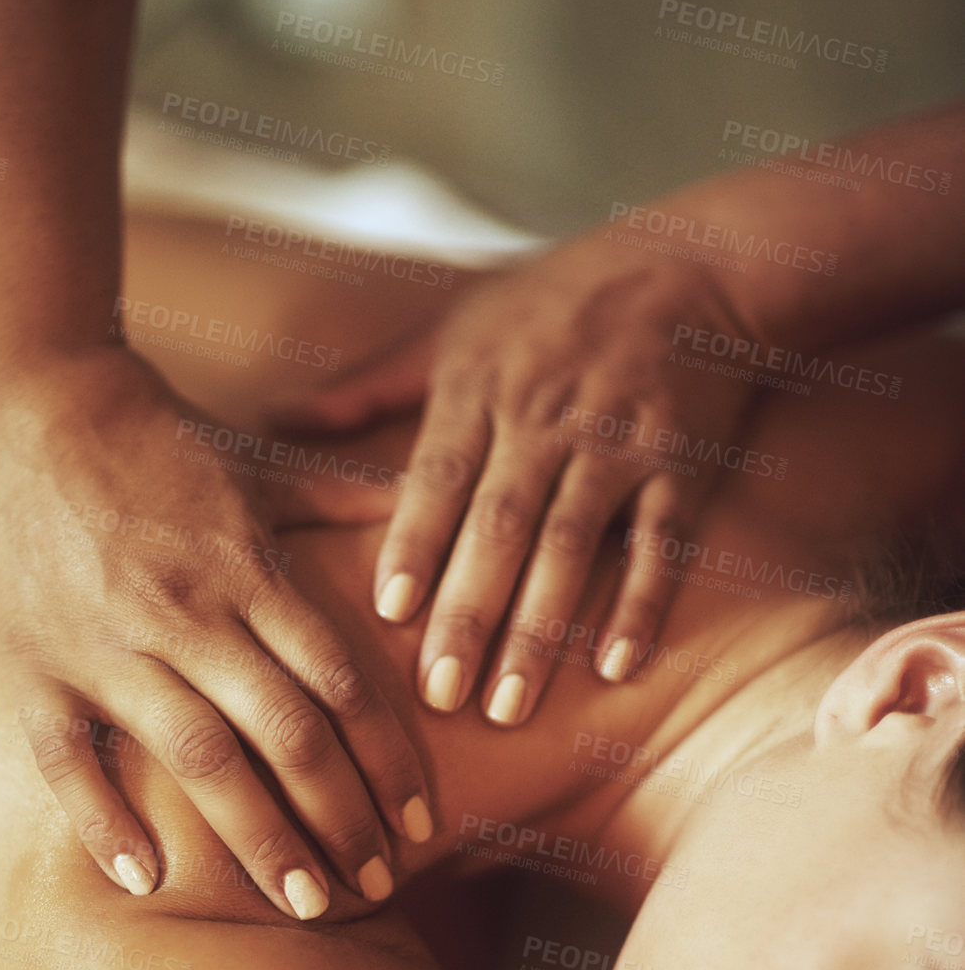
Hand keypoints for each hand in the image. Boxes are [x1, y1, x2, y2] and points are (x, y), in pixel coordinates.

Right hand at [0, 344, 432, 915]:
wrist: (19, 392)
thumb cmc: (148, 431)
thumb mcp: (254, 461)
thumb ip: (339, 499)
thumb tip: (418, 512)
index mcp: (249, 569)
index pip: (340, 684)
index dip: (387, 762)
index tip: (423, 823)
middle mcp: (188, 614)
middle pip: (285, 736)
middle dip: (340, 820)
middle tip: (376, 887)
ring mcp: (106, 644)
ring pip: (197, 759)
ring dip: (257, 839)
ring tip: (302, 904)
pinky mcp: (32, 663)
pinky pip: (69, 758)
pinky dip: (104, 822)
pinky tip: (146, 879)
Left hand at [274, 233, 755, 721]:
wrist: (694, 262)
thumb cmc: (555, 301)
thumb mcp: (455, 326)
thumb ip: (370, 385)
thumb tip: (276, 418)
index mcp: (483, 390)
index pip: (440, 477)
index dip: (416, 543)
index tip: (388, 612)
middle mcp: (547, 421)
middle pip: (501, 526)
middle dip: (469, 613)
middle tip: (439, 696)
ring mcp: (619, 446)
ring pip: (574, 546)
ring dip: (541, 630)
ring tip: (507, 707)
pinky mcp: (685, 466)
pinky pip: (663, 544)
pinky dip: (642, 604)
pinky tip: (616, 668)